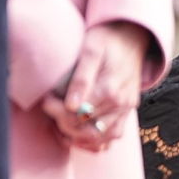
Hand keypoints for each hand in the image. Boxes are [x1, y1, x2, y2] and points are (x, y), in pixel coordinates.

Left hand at [42, 21, 151, 152]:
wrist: (131, 37)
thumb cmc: (107, 40)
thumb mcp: (91, 50)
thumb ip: (81, 78)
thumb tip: (71, 105)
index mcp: (111, 90)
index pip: (78, 114)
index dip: (57, 110)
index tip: (46, 99)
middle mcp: (121, 104)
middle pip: (87, 130)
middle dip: (64, 124)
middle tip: (51, 110)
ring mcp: (126, 111)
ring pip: (101, 139)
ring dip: (78, 137)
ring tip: (61, 126)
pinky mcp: (127, 112)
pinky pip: (113, 136)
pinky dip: (96, 141)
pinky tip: (80, 135)